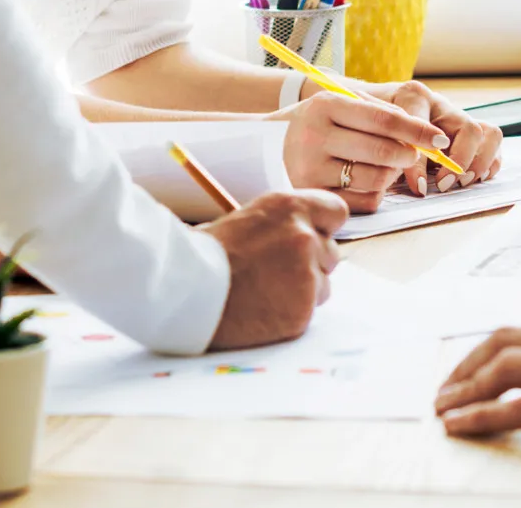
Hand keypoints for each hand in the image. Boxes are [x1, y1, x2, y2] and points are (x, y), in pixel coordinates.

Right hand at [204, 190, 347, 348]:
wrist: (185, 292)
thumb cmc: (204, 255)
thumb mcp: (245, 221)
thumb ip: (279, 226)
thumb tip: (298, 232)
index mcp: (288, 206)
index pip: (336, 212)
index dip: (323, 228)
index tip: (312, 238)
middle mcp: (303, 235)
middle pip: (332, 253)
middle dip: (312, 264)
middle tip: (278, 273)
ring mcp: (306, 274)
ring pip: (323, 286)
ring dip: (302, 291)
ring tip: (265, 293)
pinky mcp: (302, 310)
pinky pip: (309, 312)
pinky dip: (290, 314)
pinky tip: (262, 310)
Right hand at [278, 86, 485, 212]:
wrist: (259, 148)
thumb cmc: (310, 124)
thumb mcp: (333, 105)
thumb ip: (373, 111)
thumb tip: (417, 131)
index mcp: (325, 106)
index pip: (384, 119)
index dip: (417, 130)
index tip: (439, 138)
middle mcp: (316, 137)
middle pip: (383, 151)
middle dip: (408, 154)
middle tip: (413, 155)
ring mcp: (311, 169)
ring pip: (376, 178)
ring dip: (392, 175)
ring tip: (387, 167)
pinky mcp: (312, 196)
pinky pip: (362, 201)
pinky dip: (375, 193)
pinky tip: (368, 182)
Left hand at [360, 79, 504, 198]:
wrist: (377, 107)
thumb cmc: (374, 120)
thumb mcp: (371, 131)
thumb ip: (386, 150)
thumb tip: (417, 185)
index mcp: (414, 97)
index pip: (422, 124)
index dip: (421, 159)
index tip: (419, 186)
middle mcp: (442, 105)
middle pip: (469, 128)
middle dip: (461, 161)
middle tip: (443, 184)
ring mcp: (459, 117)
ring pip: (490, 133)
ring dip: (480, 162)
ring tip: (462, 182)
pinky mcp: (470, 132)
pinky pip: (493, 144)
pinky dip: (489, 164)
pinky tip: (472, 179)